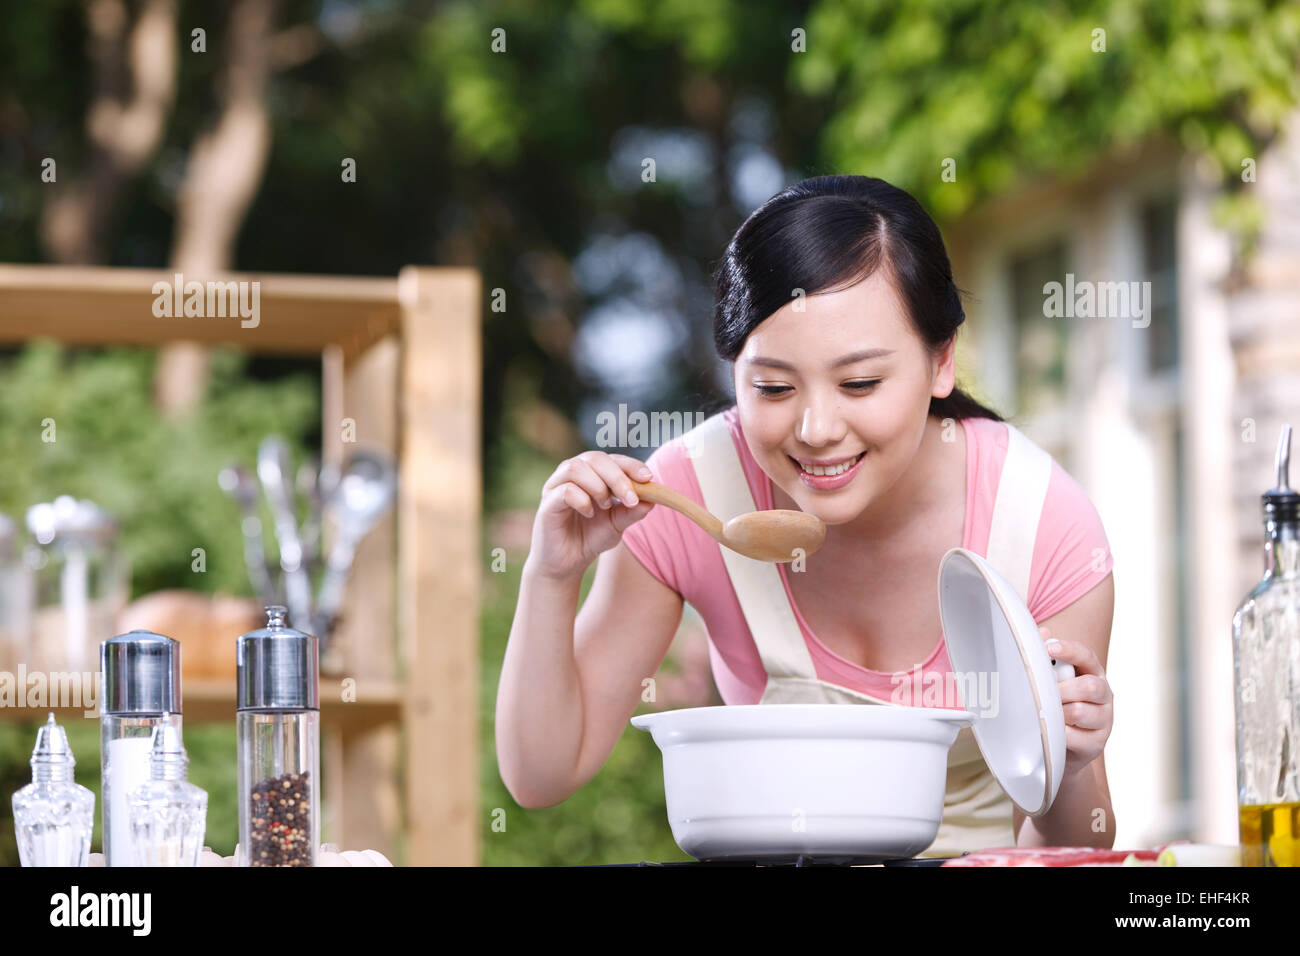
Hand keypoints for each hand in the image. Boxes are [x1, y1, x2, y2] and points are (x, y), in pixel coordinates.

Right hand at [528, 450, 656, 580]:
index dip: (631, 465)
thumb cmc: (590, 538)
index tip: (648, 478)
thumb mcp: (617, 524)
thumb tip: (653, 500)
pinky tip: (589, 513)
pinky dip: (582, 500)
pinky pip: (565, 490)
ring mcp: (556, 486)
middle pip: (594, 458)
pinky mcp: (547, 503)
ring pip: (576, 468)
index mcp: (592, 474)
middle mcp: (572, 474)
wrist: (567, 563)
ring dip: (597, 485)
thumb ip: (632, 511)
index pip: (612, 459)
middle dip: (617, 476)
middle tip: (630, 498)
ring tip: (606, 506)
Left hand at [1040, 625, 1112, 776]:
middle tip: (1043, 693)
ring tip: (1045, 714)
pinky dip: (1058, 733)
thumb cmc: (1058, 705)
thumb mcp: (1054, 681)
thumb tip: (1042, 633)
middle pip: (1089, 686)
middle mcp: (1103, 695)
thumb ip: (1047, 658)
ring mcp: (1103, 721)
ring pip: (1080, 712)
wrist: (1064, 746)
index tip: (1050, 648)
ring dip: (1058, 712)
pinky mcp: (1096, 744)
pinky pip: (1074, 737)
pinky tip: (1050, 731)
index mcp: (1092, 674)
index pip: (1087, 657)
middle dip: (1062, 689)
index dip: (1069, 650)